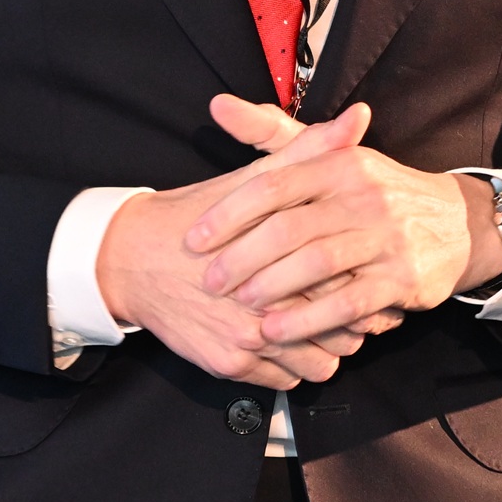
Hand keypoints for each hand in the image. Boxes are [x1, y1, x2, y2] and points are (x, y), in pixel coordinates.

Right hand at [96, 109, 371, 387]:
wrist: (131, 258)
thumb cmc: (197, 214)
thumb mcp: (254, 177)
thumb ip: (310, 152)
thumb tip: (357, 120)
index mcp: (281, 257)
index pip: (350, 283)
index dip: (368, 282)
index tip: (370, 277)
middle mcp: (266, 305)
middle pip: (344, 329)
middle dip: (355, 320)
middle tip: (358, 308)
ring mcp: (247, 341)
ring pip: (321, 364)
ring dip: (328, 348)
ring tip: (325, 329)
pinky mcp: (229, 365)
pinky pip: (287, 381)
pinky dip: (296, 367)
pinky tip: (293, 343)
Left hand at [186, 95, 501, 347]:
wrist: (459, 223)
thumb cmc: (377, 191)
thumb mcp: (333, 154)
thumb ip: (273, 135)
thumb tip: (217, 106)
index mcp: (340, 162)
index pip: (275, 183)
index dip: (229, 213)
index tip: (194, 239)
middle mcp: (364, 196)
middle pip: (290, 227)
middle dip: (242, 258)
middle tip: (209, 281)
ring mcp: (386, 238)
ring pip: (318, 264)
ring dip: (272, 287)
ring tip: (239, 306)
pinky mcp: (402, 279)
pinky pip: (348, 302)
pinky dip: (308, 319)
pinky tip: (277, 331)